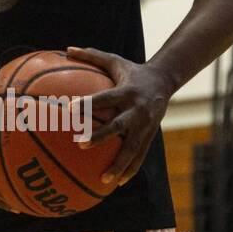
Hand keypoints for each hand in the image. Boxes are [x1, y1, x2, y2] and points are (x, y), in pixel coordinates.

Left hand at [66, 46, 173, 186]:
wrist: (165, 80)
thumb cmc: (132, 71)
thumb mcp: (115, 60)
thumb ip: (91, 56)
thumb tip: (66, 48)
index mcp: (127, 92)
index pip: (105, 98)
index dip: (89, 103)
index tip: (71, 109)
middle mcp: (137, 110)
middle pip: (118, 126)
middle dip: (100, 136)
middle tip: (79, 145)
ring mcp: (146, 125)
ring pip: (132, 148)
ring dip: (118, 165)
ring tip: (103, 179)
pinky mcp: (151, 135)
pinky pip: (140, 155)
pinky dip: (130, 169)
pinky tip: (117, 183)